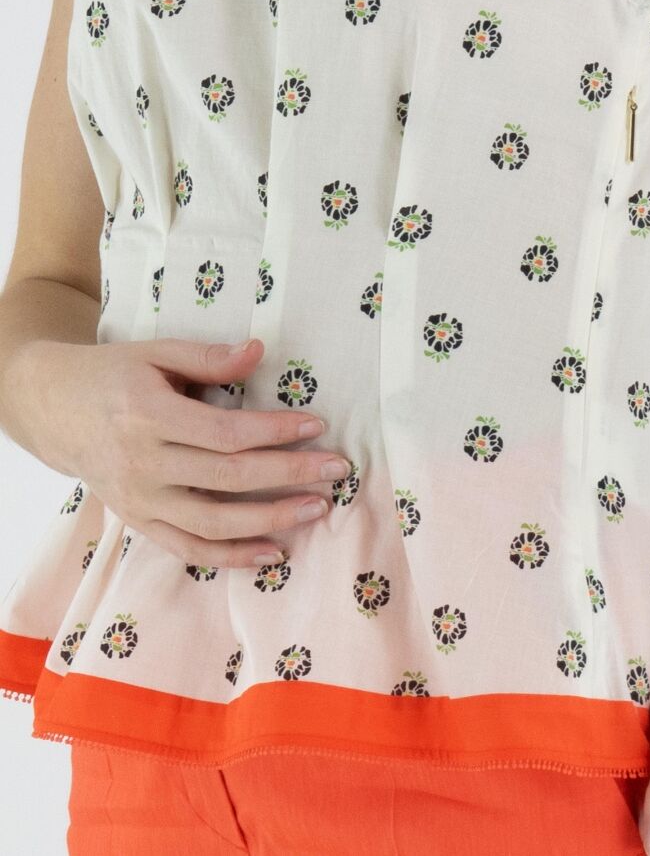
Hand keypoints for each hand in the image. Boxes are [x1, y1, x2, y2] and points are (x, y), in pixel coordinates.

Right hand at [15, 336, 350, 568]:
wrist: (55, 409)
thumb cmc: (113, 375)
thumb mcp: (155, 353)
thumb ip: (207, 358)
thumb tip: (260, 351)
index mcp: (148, 416)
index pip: (226, 432)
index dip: (276, 431)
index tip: (317, 425)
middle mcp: (143, 465)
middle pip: (229, 478)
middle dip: (290, 474)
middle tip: (336, 469)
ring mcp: (141, 500)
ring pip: (214, 522)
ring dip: (272, 519)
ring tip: (317, 509)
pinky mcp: (140, 522)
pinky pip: (190, 550)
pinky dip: (233, 557)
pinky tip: (274, 552)